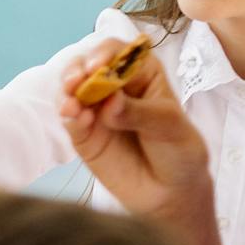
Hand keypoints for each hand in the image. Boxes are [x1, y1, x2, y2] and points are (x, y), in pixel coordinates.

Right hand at [55, 38, 213, 228]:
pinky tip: (73, 118)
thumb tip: (109, 103)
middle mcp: (115, 88)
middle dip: (77, 70)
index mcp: (142, 74)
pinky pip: (70, 121)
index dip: (106, 54)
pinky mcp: (84, 136)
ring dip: (66, 93)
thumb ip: (139, 113)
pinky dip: (67, 117)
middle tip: (76, 81)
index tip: (99, 66)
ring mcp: (96, 111)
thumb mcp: (170, 127)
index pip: (120, 53)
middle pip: (87, 66)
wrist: (171, 191)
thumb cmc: (179, 150)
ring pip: (71, 92)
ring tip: (72, 105)